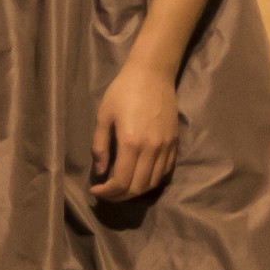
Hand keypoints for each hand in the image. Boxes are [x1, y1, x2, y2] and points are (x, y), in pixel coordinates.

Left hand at [89, 63, 177, 200]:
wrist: (152, 73)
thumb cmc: (123, 91)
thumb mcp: (104, 116)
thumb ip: (100, 147)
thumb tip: (101, 172)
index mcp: (131, 143)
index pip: (121, 182)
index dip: (107, 193)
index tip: (95, 190)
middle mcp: (152, 149)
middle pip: (138, 187)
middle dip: (119, 196)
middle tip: (107, 192)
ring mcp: (166, 147)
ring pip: (153, 183)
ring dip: (136, 191)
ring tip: (122, 188)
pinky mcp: (174, 143)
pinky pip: (165, 171)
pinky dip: (151, 180)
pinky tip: (139, 176)